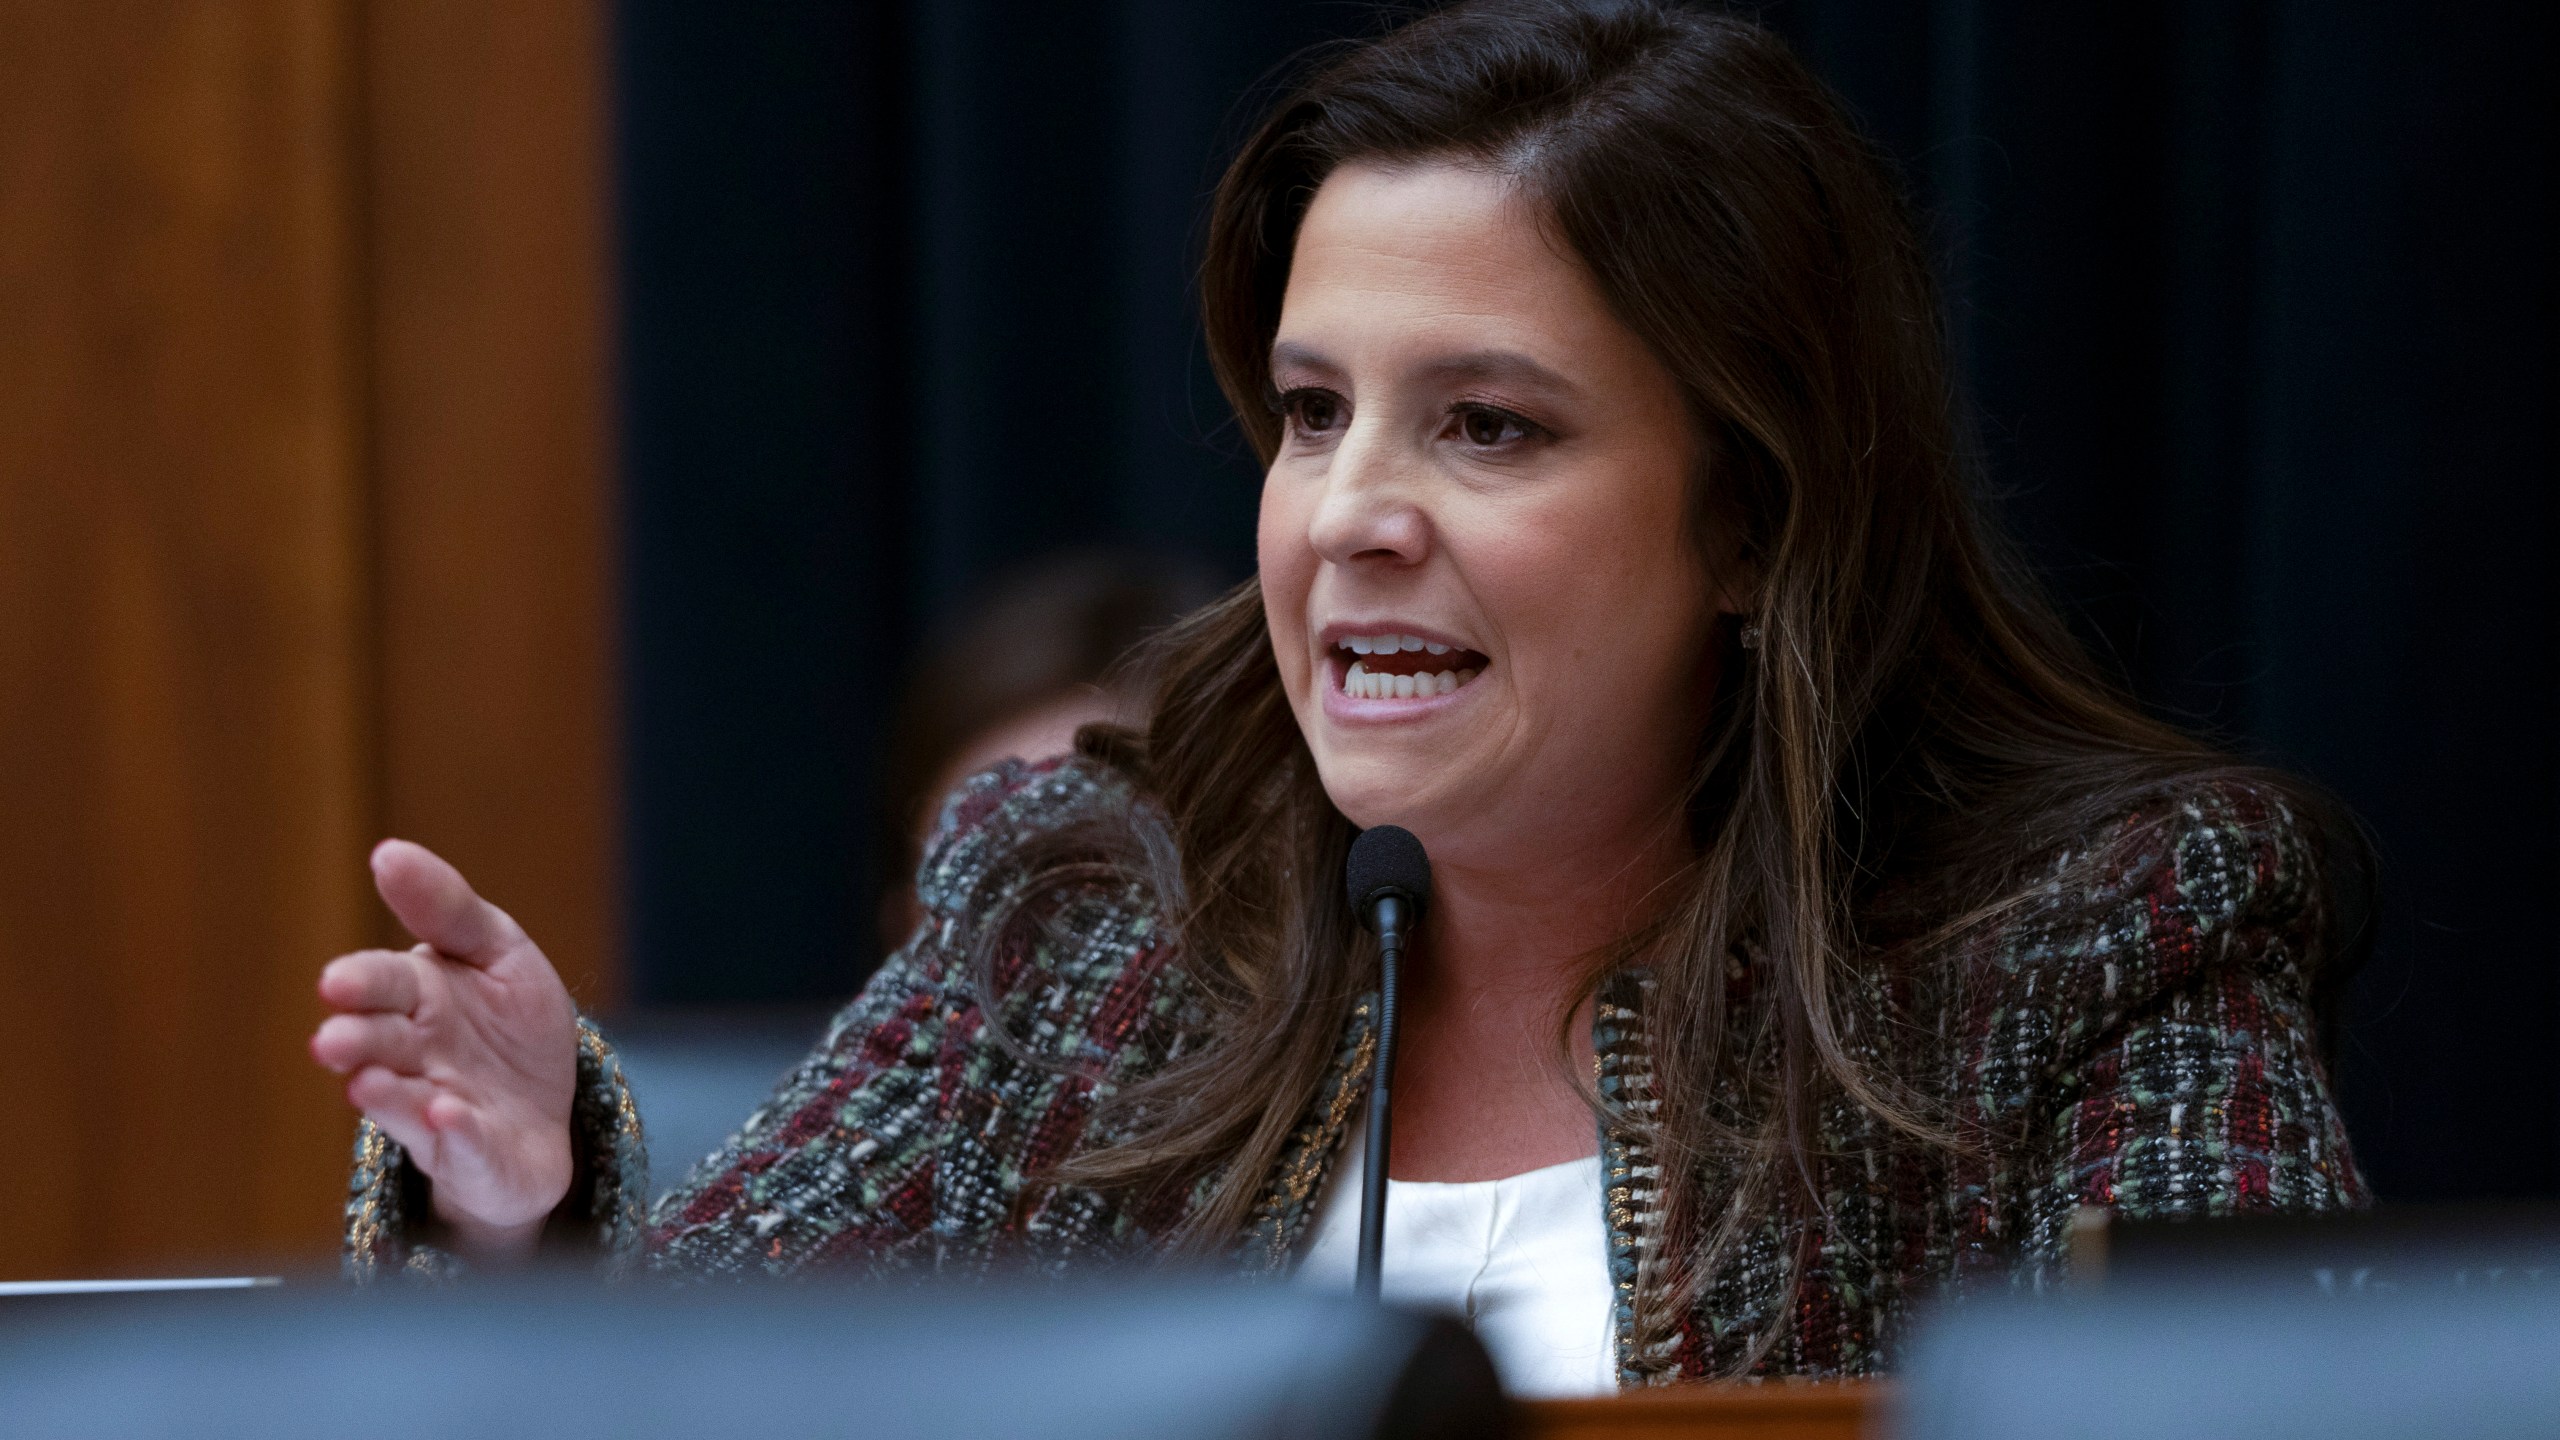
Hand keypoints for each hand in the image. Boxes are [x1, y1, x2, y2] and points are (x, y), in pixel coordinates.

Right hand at [310, 840, 577, 1261]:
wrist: (543, 1114)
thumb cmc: (509, 1025)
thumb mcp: (497, 952)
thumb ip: (449, 908)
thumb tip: (386, 852)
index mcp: (415, 997)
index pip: (382, 983)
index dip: (362, 983)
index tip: (337, 982)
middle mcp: (413, 1056)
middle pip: (380, 1044)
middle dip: (356, 1041)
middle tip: (333, 1040)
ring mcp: (434, 1109)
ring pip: (402, 1100)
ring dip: (386, 1094)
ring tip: (366, 1083)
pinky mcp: (467, 1155)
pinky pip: (461, 1146)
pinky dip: (455, 1133)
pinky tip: (447, 1113)